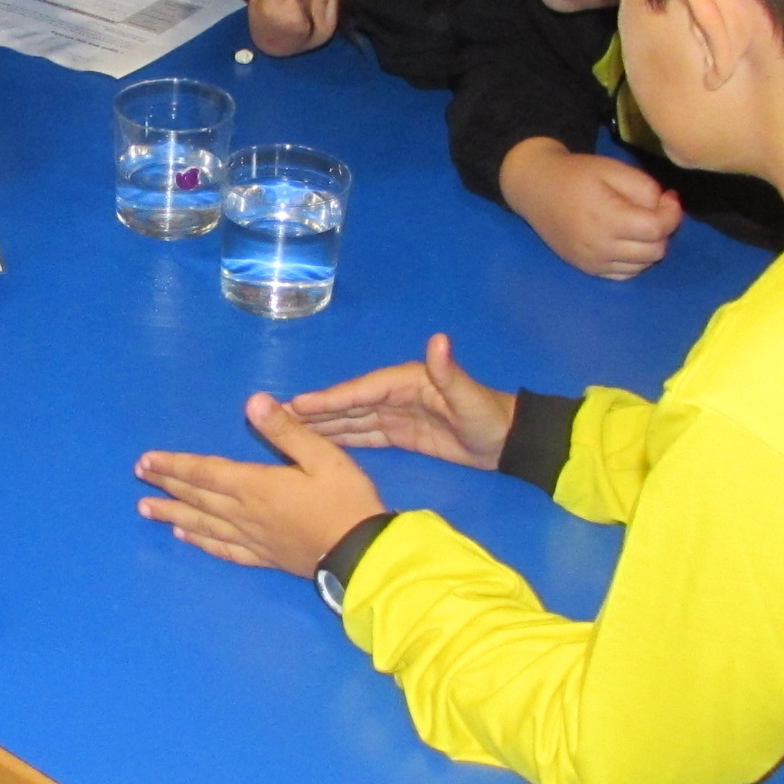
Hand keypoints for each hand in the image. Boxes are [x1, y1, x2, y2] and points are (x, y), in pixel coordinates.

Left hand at [135, 394, 387, 574]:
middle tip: (140, 477)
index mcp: (256, 485)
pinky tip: (186, 538)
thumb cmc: (346, 502)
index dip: (173, 465)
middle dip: (166, 485)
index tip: (146, 461)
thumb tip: (254, 401)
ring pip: (203, 524)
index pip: (204, 472)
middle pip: (197, 497)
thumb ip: (287, 430)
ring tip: (146, 510)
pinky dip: (201, 542)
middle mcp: (245, 514)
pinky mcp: (265, 558)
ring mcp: (253, 539)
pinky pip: (224, 549)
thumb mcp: (324, 456)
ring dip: (173, 514)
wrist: (362, 555)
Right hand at [286, 333, 515, 469]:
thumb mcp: (470, 397)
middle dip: (314, 411)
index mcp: (406, 381)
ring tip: (286, 431)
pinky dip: (340, 438)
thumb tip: (438, 339)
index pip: (361, 390)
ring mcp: (395, 414)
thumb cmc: (488, 417)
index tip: (298, 405)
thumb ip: (449, 371)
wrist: (508, 441)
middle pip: (348, 404)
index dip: (330, 398)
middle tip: (276, 417)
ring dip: (321, 425)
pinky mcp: (399, 434)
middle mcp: (394, 394)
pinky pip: (363, 435)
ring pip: (350, 420)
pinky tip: (317, 444)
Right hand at [499, 138, 681, 278]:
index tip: (669, 196)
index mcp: (607, 219)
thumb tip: (663, 208)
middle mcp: (601, 247)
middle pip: (655, 251)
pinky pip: (626, 274)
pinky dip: (635, 260)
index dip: (672, 213)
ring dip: (650, 245)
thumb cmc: (576, 174)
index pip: (657, 229)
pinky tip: (629, 240)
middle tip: (654, 209)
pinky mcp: (588, 269)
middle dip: (663, 229)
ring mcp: (594, 262)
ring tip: (640, 223)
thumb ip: (644, 188)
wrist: (536, 189)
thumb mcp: (613, 168)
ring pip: (643, 265)